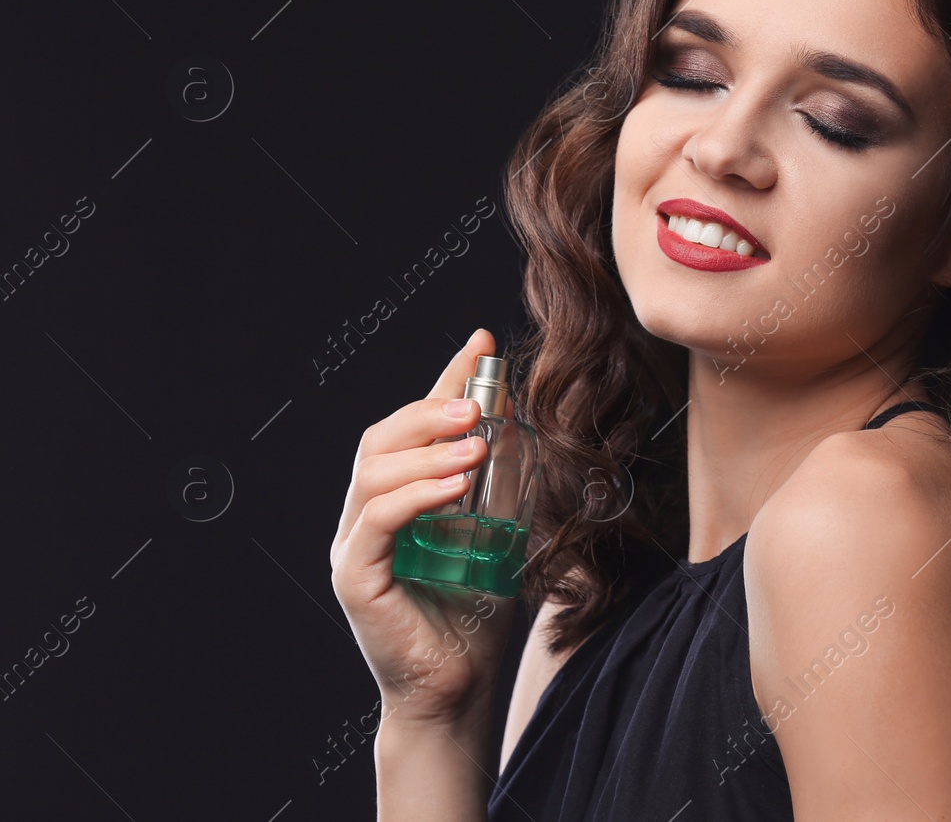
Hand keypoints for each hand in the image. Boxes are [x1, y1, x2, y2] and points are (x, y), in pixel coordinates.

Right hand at [330, 328, 520, 728]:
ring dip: (427, 450)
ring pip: (372, 472)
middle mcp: (368, 514)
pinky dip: (415, 495)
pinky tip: (455, 485)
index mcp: (400, 497)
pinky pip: (376, 523)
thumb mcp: (503, 527)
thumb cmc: (477, 612)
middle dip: (430, 408)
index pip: (414, 423)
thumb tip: (520, 413)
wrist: (463, 686)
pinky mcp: (355, 577)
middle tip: (479, 400)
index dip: (444, 378)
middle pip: (380, 438)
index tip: (480, 340)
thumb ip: (505, 476)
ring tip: (477, 443)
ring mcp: (356, 544)